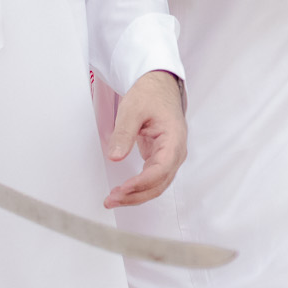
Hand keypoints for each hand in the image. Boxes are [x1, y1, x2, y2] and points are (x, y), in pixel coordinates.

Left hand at [103, 70, 185, 207]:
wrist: (158, 87)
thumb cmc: (150, 95)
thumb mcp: (133, 110)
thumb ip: (124, 133)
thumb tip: (115, 157)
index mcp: (174, 138)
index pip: (162, 168)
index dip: (142, 182)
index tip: (123, 188)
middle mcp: (176, 151)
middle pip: (160, 183)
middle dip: (136, 195)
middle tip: (112, 200)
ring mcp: (169, 156)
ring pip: (157, 185)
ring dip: (137, 195)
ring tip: (113, 200)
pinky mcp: (161, 158)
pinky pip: (153, 179)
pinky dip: (138, 188)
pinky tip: (123, 192)